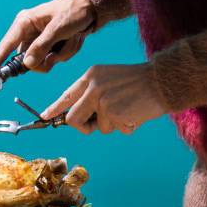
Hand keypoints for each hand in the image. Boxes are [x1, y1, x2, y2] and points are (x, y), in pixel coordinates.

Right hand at [0, 0, 94, 74]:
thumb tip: (27, 64)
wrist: (90, 8)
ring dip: (60, 55)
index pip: (6, 45)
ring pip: (43, 63)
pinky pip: (53, 60)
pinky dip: (65, 53)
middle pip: (27, 61)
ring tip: (71, 39)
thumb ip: (42, 47)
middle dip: (46, 61)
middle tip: (57, 54)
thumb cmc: (73, 12)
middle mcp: (28, 33)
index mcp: (25, 23)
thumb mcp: (58, 29)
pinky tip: (72, 40)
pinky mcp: (48, 46)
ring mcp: (39, 41)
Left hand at [40, 63, 166, 133]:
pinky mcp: (113, 113)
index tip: (44, 117)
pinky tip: (135, 113)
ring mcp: (102, 100)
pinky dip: (125, 127)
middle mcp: (92, 87)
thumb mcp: (109, 79)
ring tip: (127, 110)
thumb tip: (77, 117)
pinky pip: (114, 129)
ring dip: (112, 125)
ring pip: (97, 127)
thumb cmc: (139, 82)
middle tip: (96, 125)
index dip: (54, 108)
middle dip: (83, 127)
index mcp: (90, 76)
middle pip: (73, 119)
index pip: (66, 95)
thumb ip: (92, 94)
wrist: (162, 80)